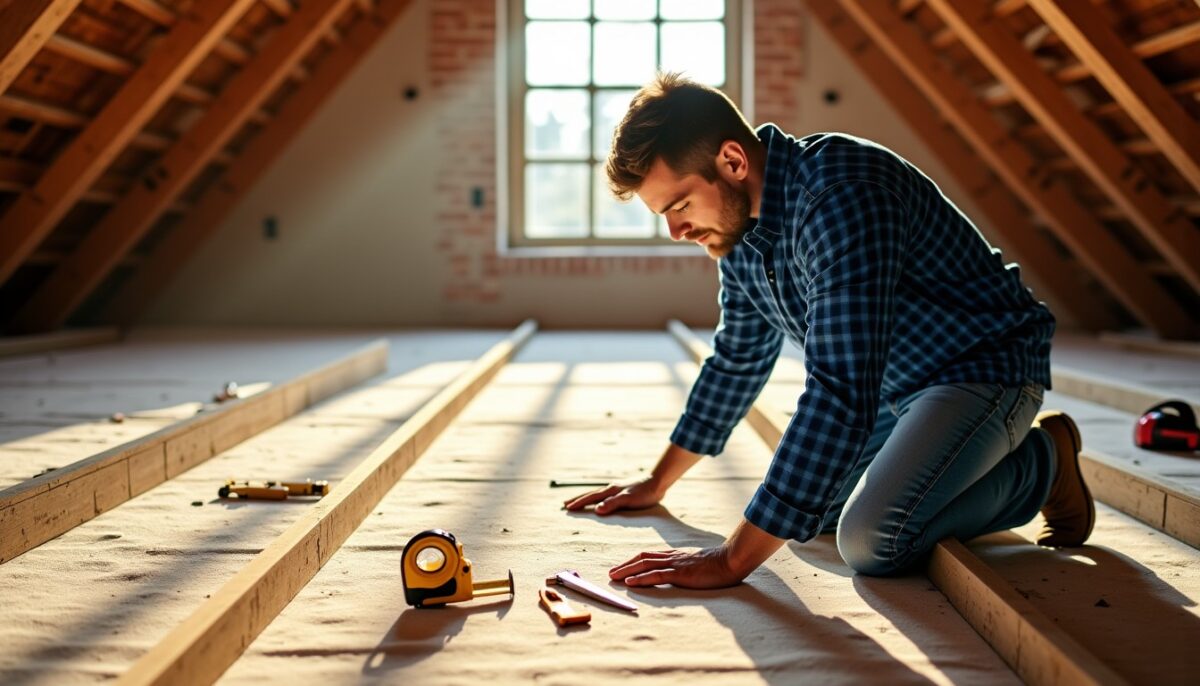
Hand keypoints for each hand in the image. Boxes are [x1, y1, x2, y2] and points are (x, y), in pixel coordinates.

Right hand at [562, 478, 662, 514]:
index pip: (590, 498)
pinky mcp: (622, 490)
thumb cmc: (645, 493)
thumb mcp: (628, 500)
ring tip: (578, 502)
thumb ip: (613, 504)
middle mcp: (611, 488)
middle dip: (577, 499)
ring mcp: (616, 488)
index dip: (579, 503)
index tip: (567, 508)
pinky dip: (596, 498)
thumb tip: (596, 510)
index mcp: (610, 491)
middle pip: (590, 494)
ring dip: (585, 498)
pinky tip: (599, 500)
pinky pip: (604, 495)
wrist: (658, 481)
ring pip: (596, 494)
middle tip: (565, 504)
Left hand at [608, 546, 744, 588]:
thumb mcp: (699, 564)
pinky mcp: (679, 574)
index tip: (623, 566)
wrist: (730, 560)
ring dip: (627, 570)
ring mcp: (675, 564)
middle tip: (612, 572)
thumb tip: (681, 572)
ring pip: (645, 565)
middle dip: (625, 564)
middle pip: (642, 558)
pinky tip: (630, 582)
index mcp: (676, 555)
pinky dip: (641, 578)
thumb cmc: (719, 564)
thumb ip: (687, 566)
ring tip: (614, 577)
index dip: (634, 560)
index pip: (650, 555)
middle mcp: (672, 557)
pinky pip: (656, 575)